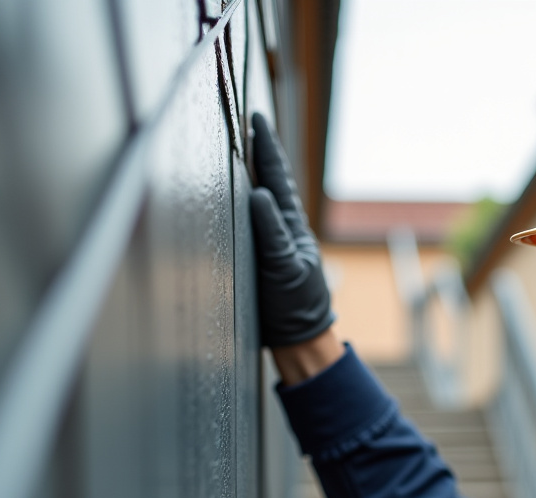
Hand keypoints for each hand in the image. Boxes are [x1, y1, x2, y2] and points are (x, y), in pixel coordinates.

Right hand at [249, 113, 335, 347]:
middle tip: (249, 120)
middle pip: (269, 181)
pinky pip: (249, 223)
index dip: (266, 146)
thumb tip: (259, 195)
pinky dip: (244, 203)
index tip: (256, 118)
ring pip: (260, 199)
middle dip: (259, 150)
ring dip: (253, 172)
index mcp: (290, 226)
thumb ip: (272, 233)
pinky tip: (238, 196)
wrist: (297, 341)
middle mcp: (281, 229)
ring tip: (243, 146)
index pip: (276, 176)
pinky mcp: (260, 259)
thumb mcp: (285, 269)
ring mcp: (271, 243)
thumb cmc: (296, 308)